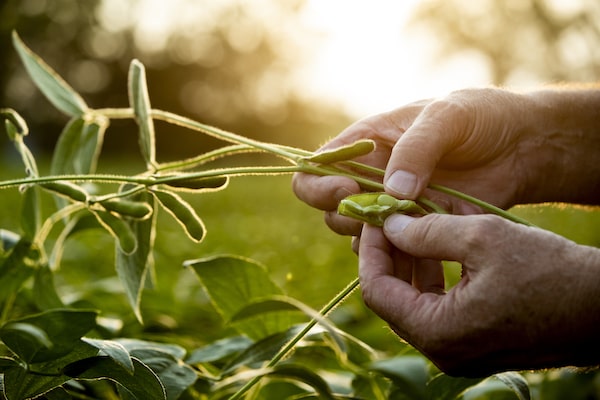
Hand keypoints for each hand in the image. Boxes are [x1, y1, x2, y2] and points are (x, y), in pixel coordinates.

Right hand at [293, 87, 599, 235]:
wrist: (521, 146)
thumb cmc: (479, 117)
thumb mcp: (446, 118)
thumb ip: (416, 149)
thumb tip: (391, 193)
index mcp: (365, 144)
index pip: (317, 169)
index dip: (321, 185)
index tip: (349, 189)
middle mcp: (370, 178)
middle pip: (331, 210)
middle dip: (348, 217)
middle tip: (382, 216)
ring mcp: (393, 207)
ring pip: (360, 236)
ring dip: (375, 241)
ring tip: (410, 232)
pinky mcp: (418, 230)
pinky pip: (395, 251)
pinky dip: (402, 257)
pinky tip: (426, 251)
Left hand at [358, 213, 599, 375]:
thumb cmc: (550, 271)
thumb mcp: (482, 238)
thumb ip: (426, 231)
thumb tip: (389, 224)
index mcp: (438, 333)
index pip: (377, 290)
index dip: (371, 249)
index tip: (374, 217)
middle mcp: (443, 351)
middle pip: (393, 297)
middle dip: (391, 253)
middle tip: (392, 217)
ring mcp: (460, 351)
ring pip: (416, 301)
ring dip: (412, 262)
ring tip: (416, 223)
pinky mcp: (476, 343)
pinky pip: (440, 308)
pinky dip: (435, 276)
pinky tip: (440, 245)